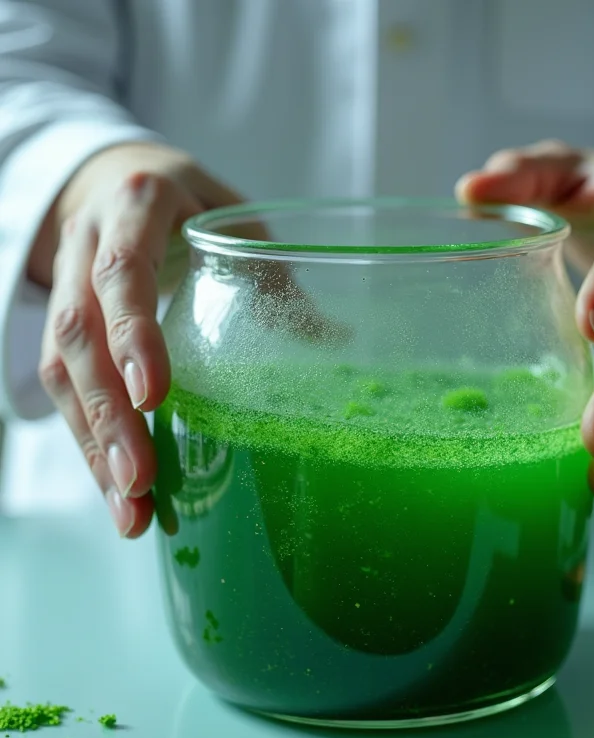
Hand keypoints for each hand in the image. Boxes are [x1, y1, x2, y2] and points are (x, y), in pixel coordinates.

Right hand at [32, 143, 337, 539]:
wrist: (120, 180)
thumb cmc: (190, 204)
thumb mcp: (237, 228)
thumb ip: (272, 278)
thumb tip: (340, 341)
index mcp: (138, 205)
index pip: (124, 272)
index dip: (133, 333)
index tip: (152, 397)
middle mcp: (88, 242)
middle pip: (79, 334)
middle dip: (108, 415)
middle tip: (140, 481)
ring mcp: (66, 283)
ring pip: (60, 369)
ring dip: (93, 444)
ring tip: (129, 510)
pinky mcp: (61, 322)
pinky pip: (62, 385)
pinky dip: (89, 438)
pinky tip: (116, 485)